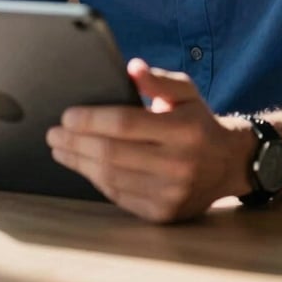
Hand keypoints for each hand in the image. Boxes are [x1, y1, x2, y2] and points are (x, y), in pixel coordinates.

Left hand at [45, 58, 253, 222]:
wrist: (229, 164)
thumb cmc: (199, 121)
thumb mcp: (186, 91)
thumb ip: (158, 80)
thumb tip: (132, 68)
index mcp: (184, 129)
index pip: (126, 124)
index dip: (91, 120)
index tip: (66, 115)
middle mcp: (179, 164)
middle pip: (112, 153)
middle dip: (75, 143)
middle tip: (52, 134)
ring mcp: (171, 193)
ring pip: (111, 178)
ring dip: (79, 163)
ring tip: (60, 150)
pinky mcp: (163, 213)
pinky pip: (119, 196)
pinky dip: (97, 180)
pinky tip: (83, 166)